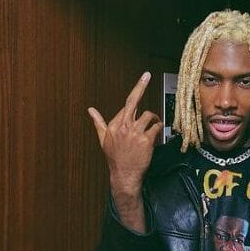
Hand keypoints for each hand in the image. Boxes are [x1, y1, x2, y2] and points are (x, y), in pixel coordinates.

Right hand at [88, 72, 162, 194]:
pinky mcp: (146, 140)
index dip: (137, 95)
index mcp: (114, 124)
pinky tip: (158, 134)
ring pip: (149, 115)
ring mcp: (135, 133)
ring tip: (155, 125)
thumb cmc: (115, 158)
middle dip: (140, 86)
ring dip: (155, 119)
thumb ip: (98, 122)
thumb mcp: (103, 139)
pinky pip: (156, 127)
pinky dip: (159, 129)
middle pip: (133, 101)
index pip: (127, 104)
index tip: (143, 79)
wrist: (124, 175)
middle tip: (146, 75)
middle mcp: (123, 126)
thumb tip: (90, 110)